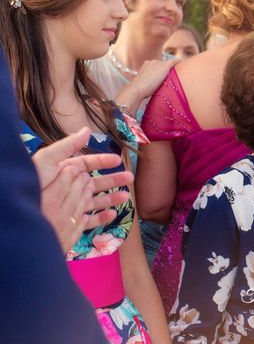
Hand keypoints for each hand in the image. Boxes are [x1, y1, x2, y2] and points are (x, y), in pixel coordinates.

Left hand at [32, 128, 131, 251]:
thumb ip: (67, 145)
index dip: (103, 161)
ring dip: (112, 198)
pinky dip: (101, 218)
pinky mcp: (70, 223)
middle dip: (113, 180)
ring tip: (125, 197)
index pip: (88, 164)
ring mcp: (70, 205)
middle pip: (96, 182)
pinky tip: (112, 215)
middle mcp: (69, 188)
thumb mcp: (47, 160)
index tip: (118, 160)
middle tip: (130, 178)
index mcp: (64, 171)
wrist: (23, 214)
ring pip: (96, 200)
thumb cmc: (32, 186)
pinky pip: (89, 220)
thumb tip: (86, 130)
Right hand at [117, 59, 177, 112]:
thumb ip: (151, 83)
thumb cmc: (140, 91)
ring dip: (174, 69)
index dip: (163, 72)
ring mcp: (159, 63)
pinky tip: (185, 65)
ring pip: (170, 65)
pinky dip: (179, 63)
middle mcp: (153, 61)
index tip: (167, 78)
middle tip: (176, 77)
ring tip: (181, 73)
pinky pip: (175, 61)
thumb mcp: (145, 84)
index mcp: (146, 65)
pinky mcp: (165, 66)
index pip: (158, 66)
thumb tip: (154, 88)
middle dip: (168, 71)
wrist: (137, 88)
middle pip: (164, 65)